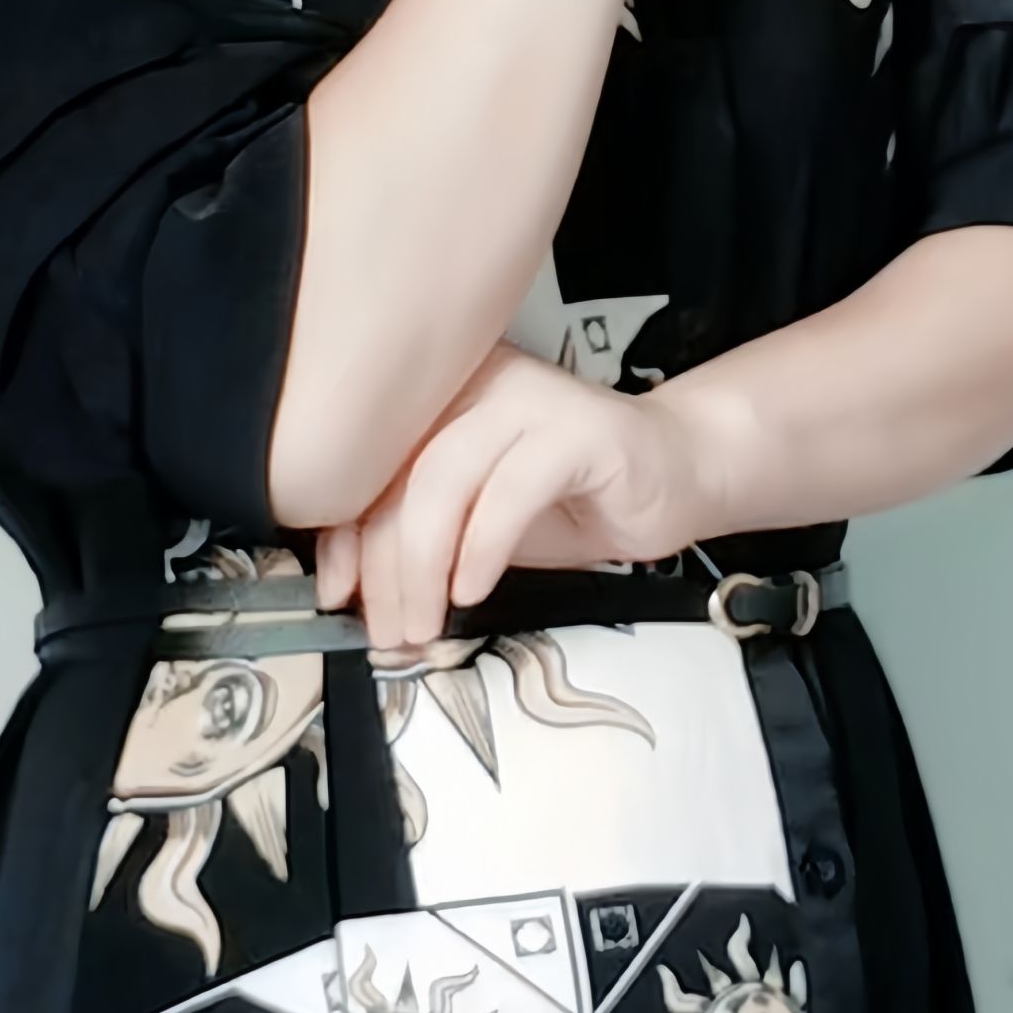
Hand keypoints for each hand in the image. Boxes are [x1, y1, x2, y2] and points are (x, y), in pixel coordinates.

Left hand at [311, 343, 716, 652]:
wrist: (674, 472)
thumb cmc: (569, 499)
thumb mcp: (473, 524)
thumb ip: (415, 535)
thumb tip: (350, 586)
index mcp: (439, 396)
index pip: (365, 464)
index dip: (341, 534)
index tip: (337, 594)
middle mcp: (476, 382)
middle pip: (397, 474)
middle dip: (384, 566)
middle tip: (388, 629)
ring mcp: (527, 399)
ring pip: (443, 478)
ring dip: (422, 566)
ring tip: (424, 621)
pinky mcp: (577, 429)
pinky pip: (510, 489)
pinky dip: (482, 548)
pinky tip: (474, 589)